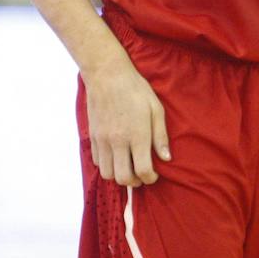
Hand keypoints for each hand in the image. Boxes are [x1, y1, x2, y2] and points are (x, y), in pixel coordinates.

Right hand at [83, 54, 170, 186]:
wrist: (107, 75)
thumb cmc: (136, 89)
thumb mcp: (156, 109)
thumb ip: (160, 136)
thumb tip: (166, 158)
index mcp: (137, 135)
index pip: (143, 170)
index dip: (151, 178)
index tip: (154, 175)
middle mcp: (118, 141)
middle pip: (123, 178)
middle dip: (135, 182)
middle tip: (142, 174)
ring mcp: (103, 140)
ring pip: (107, 173)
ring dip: (119, 175)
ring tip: (128, 166)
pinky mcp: (93, 136)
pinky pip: (97, 161)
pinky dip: (107, 165)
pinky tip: (116, 156)